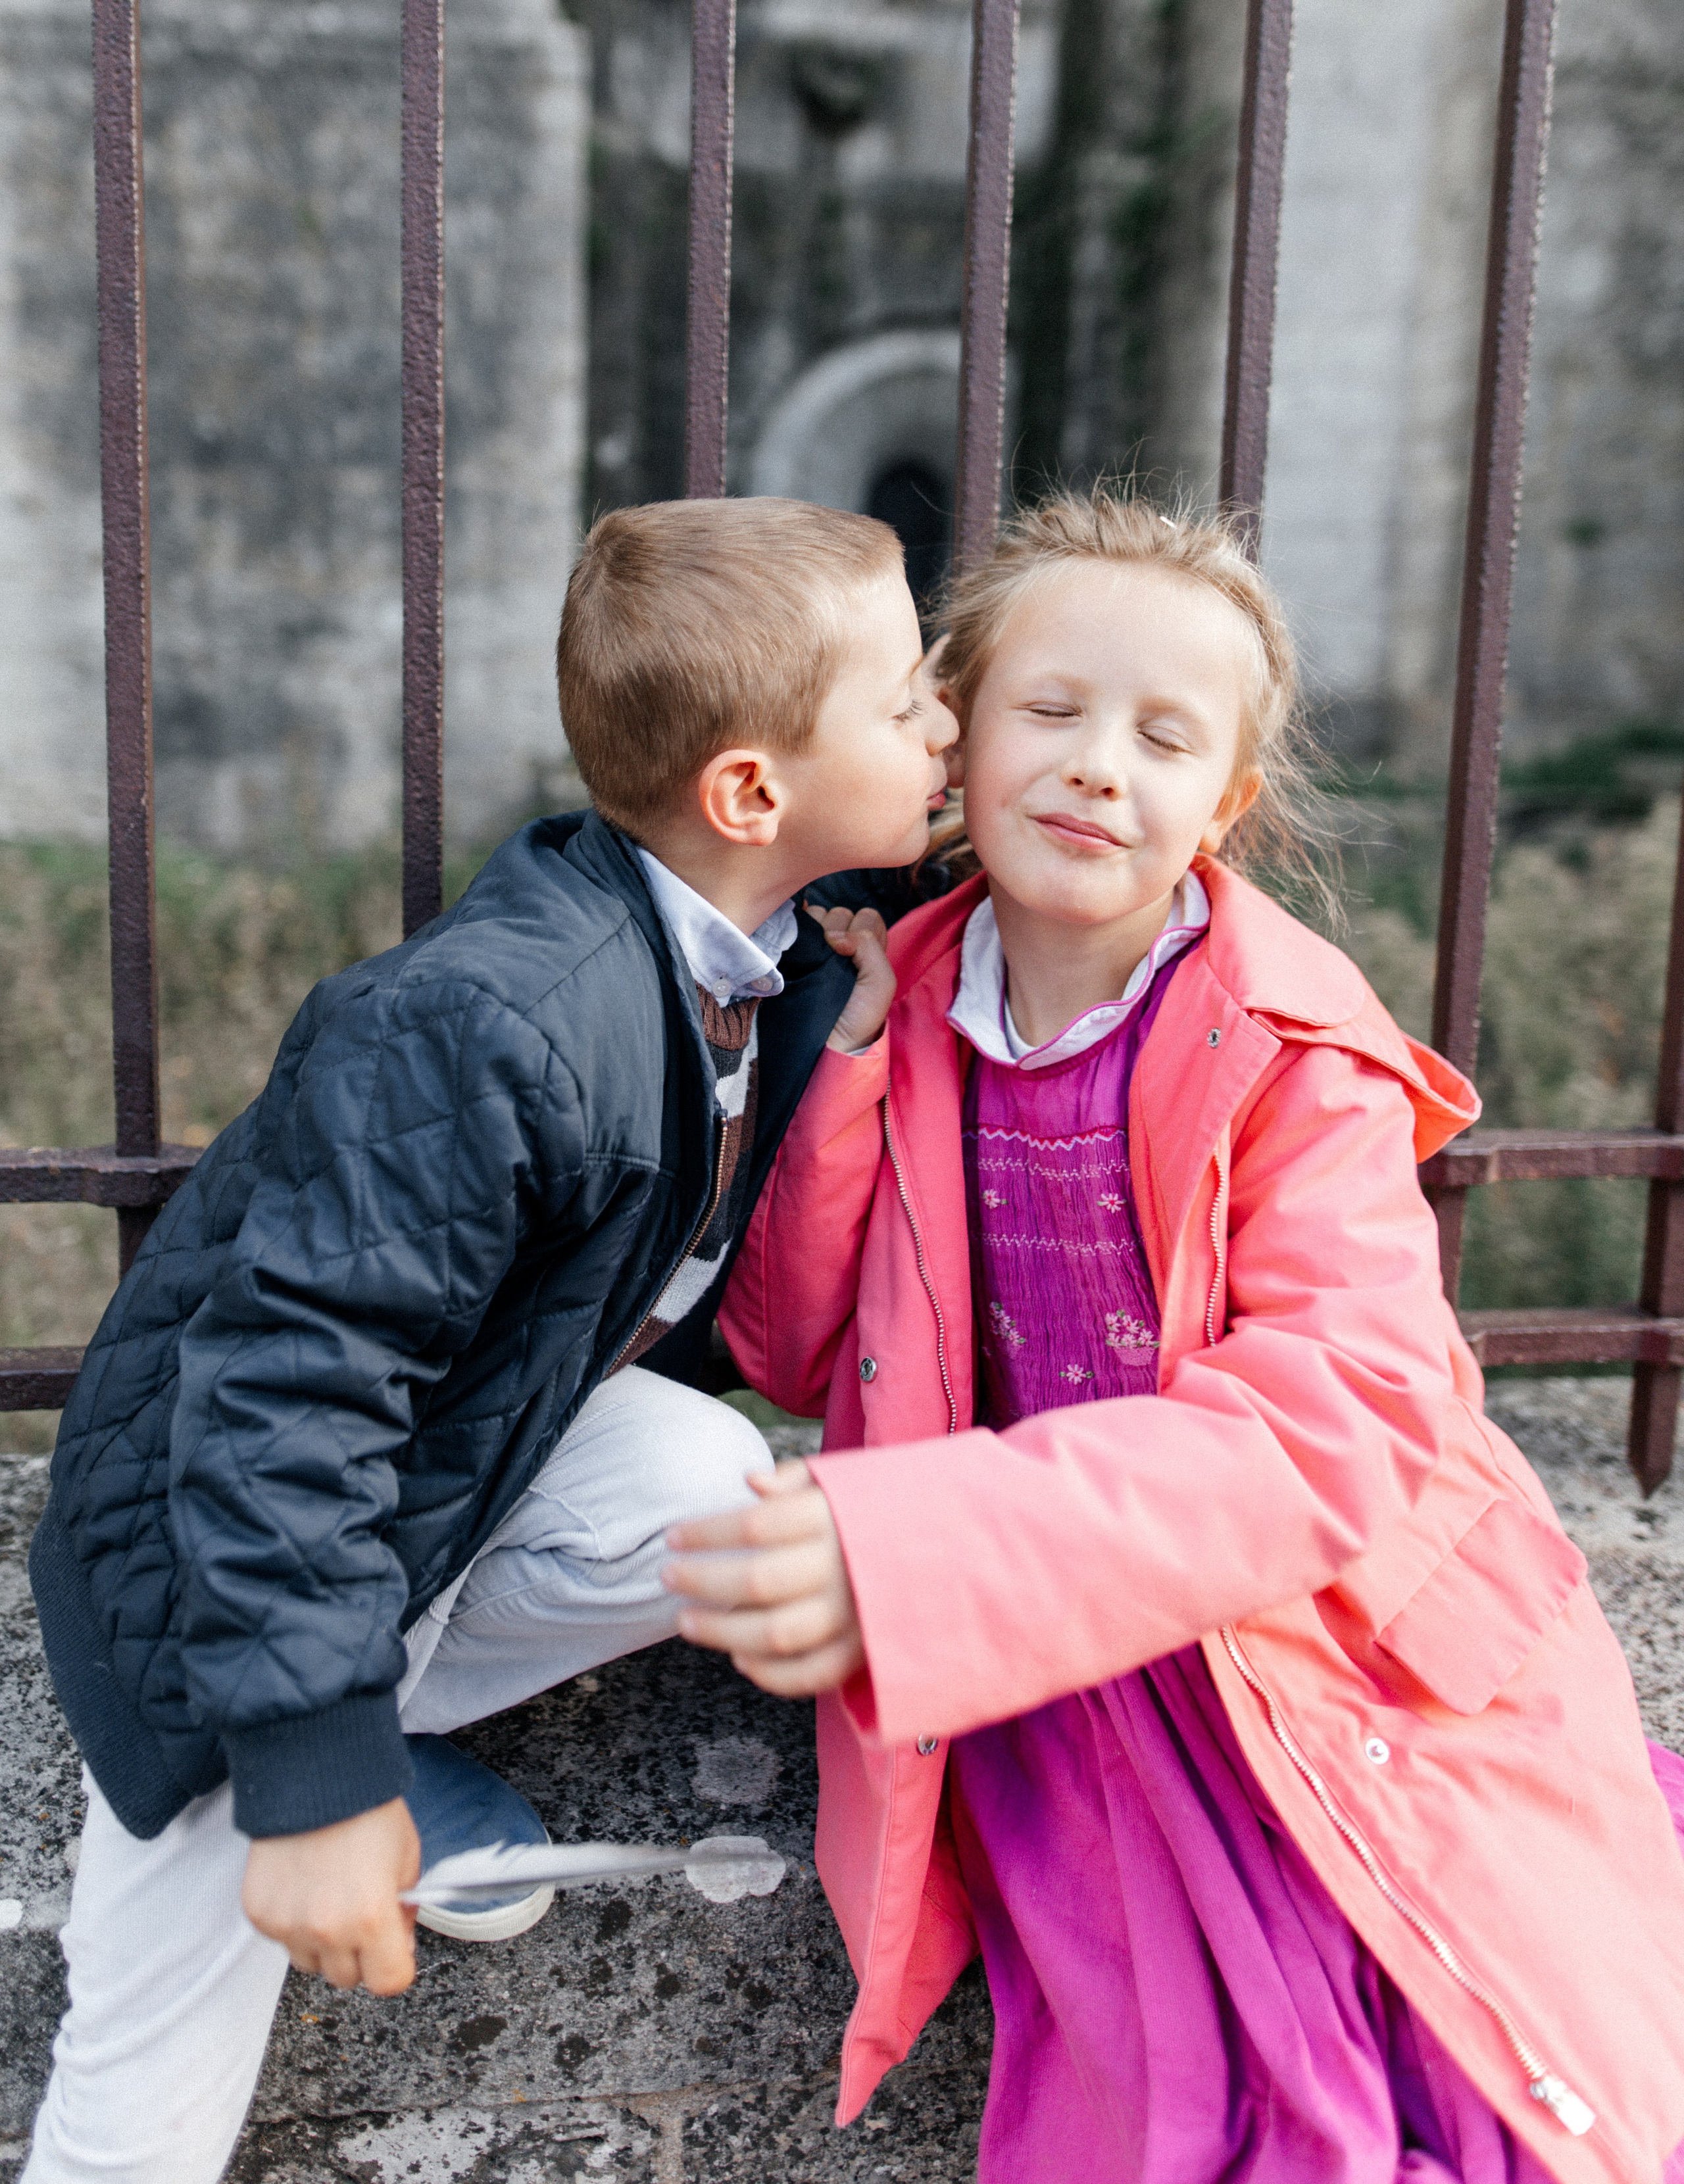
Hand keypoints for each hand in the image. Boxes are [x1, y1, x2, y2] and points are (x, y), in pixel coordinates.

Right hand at [242, 1796, 420, 1993]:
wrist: (315, 1775)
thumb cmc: (366, 1809)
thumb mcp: (408, 1859)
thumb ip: (406, 1911)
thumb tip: (399, 1945)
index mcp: (372, 1918)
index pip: (389, 1982)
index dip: (395, 1963)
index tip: (394, 1949)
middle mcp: (328, 1929)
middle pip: (347, 1977)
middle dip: (360, 1953)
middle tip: (362, 1915)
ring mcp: (288, 1925)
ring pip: (311, 1963)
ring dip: (323, 1943)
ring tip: (331, 1897)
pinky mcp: (259, 1914)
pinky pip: (282, 1939)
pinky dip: (294, 1923)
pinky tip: (306, 1886)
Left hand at [663, 1460, 863, 1696]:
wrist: (952, 1549)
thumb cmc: (879, 1510)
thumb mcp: (845, 1480)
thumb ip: (796, 1479)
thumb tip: (749, 1481)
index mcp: (834, 1517)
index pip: (755, 1525)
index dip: (706, 1532)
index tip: (671, 1536)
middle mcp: (843, 1567)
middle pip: (757, 1580)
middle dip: (702, 1580)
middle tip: (667, 1577)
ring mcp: (855, 1614)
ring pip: (776, 1634)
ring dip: (722, 1632)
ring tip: (686, 1620)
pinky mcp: (864, 1650)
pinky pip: (811, 1674)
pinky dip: (770, 1674)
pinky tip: (739, 1658)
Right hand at [805, 904, 893, 1051]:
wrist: (823, 1045)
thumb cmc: (857, 1019)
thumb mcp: (880, 983)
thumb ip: (869, 946)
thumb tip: (834, 935)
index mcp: (867, 951)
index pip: (866, 916)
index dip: (861, 928)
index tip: (853, 952)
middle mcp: (841, 946)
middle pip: (838, 914)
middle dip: (836, 930)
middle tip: (832, 959)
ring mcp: (815, 950)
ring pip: (814, 918)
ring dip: (813, 932)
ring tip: (813, 959)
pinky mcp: (791, 955)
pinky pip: (792, 929)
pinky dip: (794, 933)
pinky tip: (796, 951)